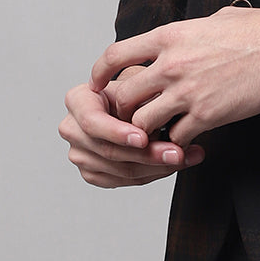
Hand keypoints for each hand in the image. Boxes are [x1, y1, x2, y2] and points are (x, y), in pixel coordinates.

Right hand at [59, 72, 204, 188]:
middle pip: (109, 151)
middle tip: (178, 152)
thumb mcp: (139, 80)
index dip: (117, 132)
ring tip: (186, 157)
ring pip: (120, 170)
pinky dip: (152, 174)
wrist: (133, 102)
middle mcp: (73, 128)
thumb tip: (160, 111)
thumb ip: (143, 94)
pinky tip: (173, 164)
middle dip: (148, 154)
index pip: (92, 121)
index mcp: (78, 100)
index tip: (143, 138)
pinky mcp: (93, 172)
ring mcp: (80, 154)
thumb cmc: (135, 86)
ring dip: (157, 167)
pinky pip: (124, 180)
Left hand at [89, 0, 259, 146]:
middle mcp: (172, 63)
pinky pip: (175, 138)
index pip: (116, 55)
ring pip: (142, 123)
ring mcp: (188, 91)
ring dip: (148, 131)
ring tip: (160, 134)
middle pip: (124, 96)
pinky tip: (188, 141)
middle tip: (134, 119)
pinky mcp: (208, 115)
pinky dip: (177, 143)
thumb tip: (185, 36)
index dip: (101, 74)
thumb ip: (191, 31)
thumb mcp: (216, 18)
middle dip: (125, 110)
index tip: (100, 87)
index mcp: (170, 35)